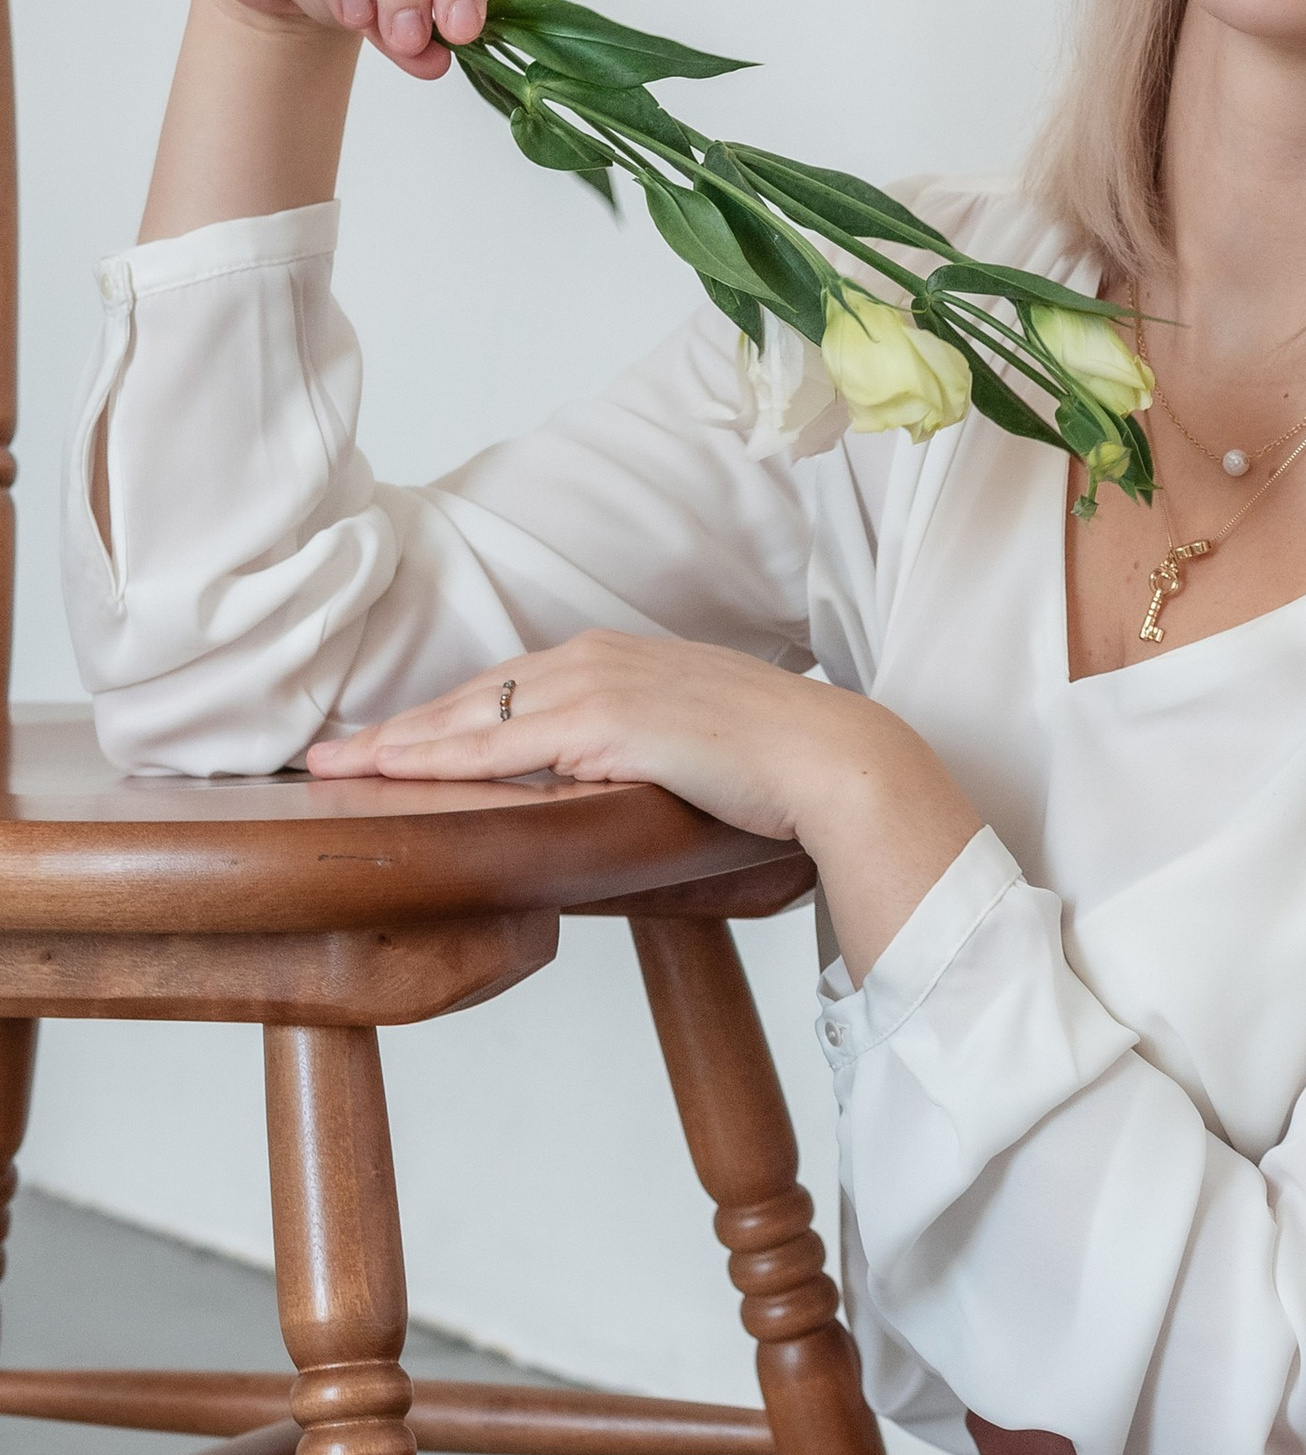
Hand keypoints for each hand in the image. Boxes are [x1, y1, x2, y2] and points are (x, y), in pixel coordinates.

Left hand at [304, 632, 982, 965]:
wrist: (831, 761)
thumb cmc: (773, 768)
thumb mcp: (686, 750)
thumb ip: (630, 758)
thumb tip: (589, 797)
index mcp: (617, 659)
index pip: (504, 691)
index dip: (438, 718)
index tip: (384, 741)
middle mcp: (597, 657)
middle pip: (471, 697)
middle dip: (396, 729)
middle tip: (325, 756)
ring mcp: (598, 683)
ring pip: (471, 717)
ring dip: (396, 744)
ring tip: (333, 769)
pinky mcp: (604, 720)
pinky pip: (498, 745)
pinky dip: (435, 758)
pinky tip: (391, 772)